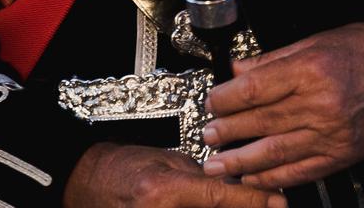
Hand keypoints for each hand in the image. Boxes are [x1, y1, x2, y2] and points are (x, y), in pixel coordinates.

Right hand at [64, 143, 282, 207]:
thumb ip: (201, 177)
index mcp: (164, 191)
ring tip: (240, 203)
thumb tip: (236, 186)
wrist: (84, 184)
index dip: (255, 201)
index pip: (221, 198)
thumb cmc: (119, 168)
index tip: (279, 202)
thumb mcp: (166, 161)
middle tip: (265, 204)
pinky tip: (203, 207)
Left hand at [200, 21, 363, 189]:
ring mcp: (332, 133)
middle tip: (206, 135)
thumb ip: (274, 59)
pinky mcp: (343, 154)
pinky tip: (254, 178)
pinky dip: (274, 177)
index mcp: (311, 69)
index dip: (225, 99)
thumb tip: (239, 70)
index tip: (211, 102)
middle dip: (227, 131)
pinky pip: (302, 170)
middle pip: (260, 122)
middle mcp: (320, 104)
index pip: (254, 89)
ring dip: (242, 161)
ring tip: (218, 165)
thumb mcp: (318, 40)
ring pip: (276, 152)